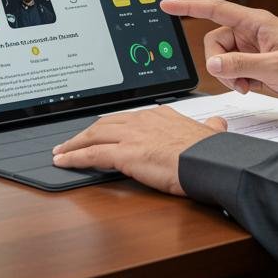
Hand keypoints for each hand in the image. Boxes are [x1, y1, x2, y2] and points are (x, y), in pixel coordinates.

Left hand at [52, 107, 226, 195]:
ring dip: (74, 144)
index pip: (128, 118)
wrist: (210, 161)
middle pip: (105, 123)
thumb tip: (217, 125)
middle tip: (71, 141)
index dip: (112, 125)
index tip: (103, 131)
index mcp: (161, 114)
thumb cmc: (211, 152)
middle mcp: (143, 120)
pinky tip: (63, 162)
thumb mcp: (211, 132)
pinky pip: (91, 154)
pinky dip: (74, 157)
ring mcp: (132, 135)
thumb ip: (210, 127)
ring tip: (61, 152)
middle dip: (86, 132)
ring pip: (93, 135)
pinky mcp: (124, 154)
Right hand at [160, 0, 277, 102]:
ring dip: (229, 75)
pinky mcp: (254, 60)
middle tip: (238, 81)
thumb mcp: (274, 68)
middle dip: (219, 64)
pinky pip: (232, 68)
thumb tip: (213, 63)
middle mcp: (250, 31)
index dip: (189, 6)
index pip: (215, 9)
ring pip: (221, 57)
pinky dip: (236, 80)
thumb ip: (241, 65)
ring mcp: (251, 46)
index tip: (167, 5)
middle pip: (214, 41)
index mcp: (255, 22)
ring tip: (248, 85)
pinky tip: (251, 86)